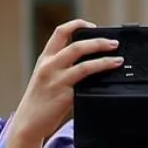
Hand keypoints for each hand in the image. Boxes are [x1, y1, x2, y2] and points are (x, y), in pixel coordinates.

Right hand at [10, 19, 122, 143]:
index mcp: (45, 58)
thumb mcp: (47, 76)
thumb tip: (91, 58)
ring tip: (118, 60)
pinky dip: (99, 78)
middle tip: (114, 43)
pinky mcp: (64, 96)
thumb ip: (63, 66)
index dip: (77, 25)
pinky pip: (85, 84)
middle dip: (99, 42)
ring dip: (105, 60)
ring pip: (84, 65)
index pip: (60, 32)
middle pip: (77, 46)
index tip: (93, 26)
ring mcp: (56, 81)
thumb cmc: (41, 99)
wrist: (28, 122)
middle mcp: (49, 66)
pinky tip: (109, 77)